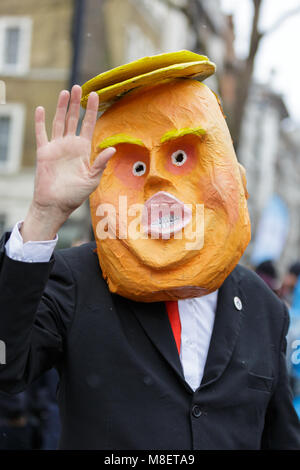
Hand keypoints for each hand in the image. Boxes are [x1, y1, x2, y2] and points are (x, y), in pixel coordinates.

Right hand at [21, 85, 115, 240]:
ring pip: (59, 122)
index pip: (88, 125)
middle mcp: (70, 145)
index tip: (94, 95)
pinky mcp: (44, 152)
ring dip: (61, 107)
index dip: (91, 110)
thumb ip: (100, 163)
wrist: (56, 204)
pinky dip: (40, 122)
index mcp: (83, 150)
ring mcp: (56, 147)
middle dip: (76, 103)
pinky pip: (41, 134)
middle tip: (78, 87)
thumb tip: (112, 149)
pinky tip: (41, 109)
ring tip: (65, 92)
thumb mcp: (92, 179)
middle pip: (73, 119)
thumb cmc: (75, 195)